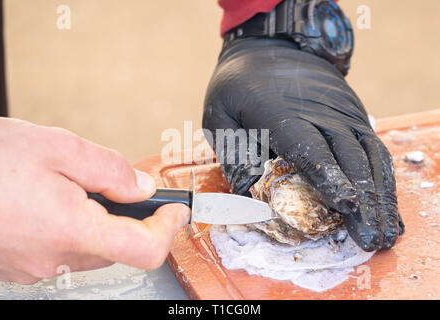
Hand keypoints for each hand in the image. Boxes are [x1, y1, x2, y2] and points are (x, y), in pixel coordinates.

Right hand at [0, 117, 189, 283]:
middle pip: (117, 246)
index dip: (167, 229)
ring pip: (89, 248)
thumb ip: (110, 170)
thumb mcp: (58, 147)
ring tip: (72, 188)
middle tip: (119, 186)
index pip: (144, 249)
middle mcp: (54, 258)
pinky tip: (48, 203)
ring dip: (95, 220)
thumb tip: (141, 186)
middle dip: (128, 217)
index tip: (175, 211)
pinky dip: (68, 228)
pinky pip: (60, 251)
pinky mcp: (17, 265)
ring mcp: (33, 267)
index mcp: (71, 229)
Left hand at [203, 38, 403, 250]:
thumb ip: (234, 154)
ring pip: (368, 156)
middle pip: (348, 158)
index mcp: (280, 113)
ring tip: (386, 230)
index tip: (347, 205)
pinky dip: (383, 178)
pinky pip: (373, 147)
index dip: (329, 178)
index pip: (309, 148)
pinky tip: (387, 203)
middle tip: (371, 238)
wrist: (269, 46)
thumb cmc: (238, 86)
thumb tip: (249, 196)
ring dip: (380, 196)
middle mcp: (319, 112)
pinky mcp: (354, 113)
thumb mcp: (219, 114)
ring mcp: (341, 112)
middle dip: (363, 201)